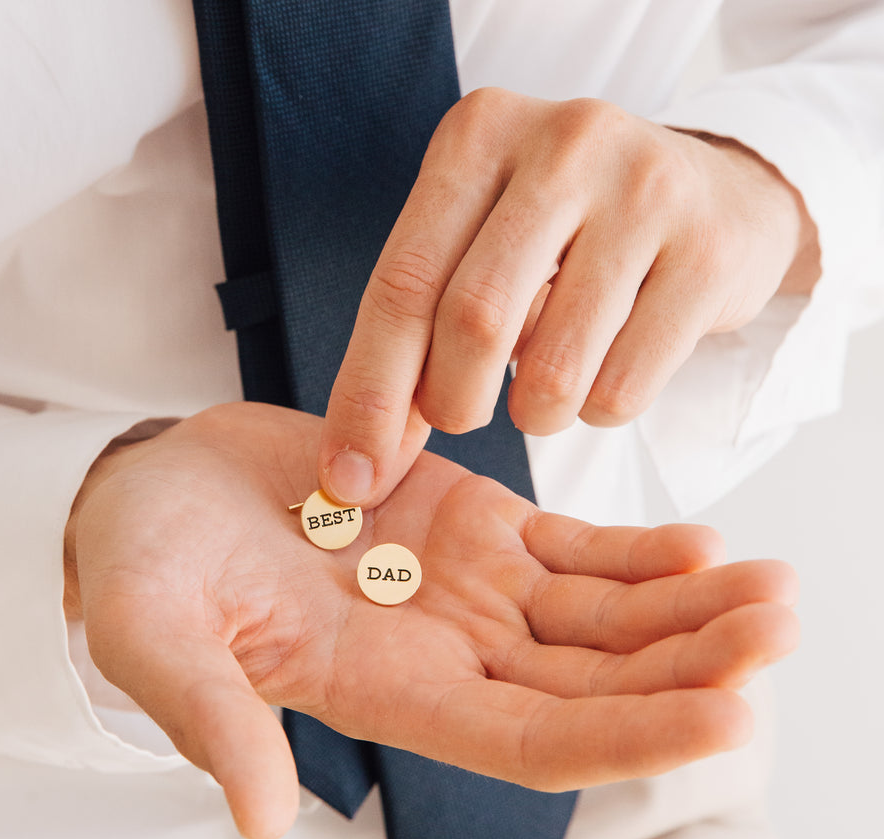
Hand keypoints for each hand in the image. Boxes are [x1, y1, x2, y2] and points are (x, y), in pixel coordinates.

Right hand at [65, 402, 798, 838]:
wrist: (159, 494)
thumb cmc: (142, 569)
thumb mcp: (152, 637)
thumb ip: (208, 715)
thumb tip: (256, 817)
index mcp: (382, 692)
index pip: (529, 741)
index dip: (628, 737)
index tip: (727, 714)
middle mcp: (443, 653)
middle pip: (592, 683)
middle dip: (691, 666)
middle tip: (779, 627)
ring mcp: (464, 590)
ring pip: (600, 619)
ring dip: (688, 610)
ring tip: (772, 588)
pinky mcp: (467, 525)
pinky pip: (572, 551)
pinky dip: (638, 554)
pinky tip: (700, 546)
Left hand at [318, 90, 819, 506]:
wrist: (717, 196)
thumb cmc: (571, 233)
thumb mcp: (482, 245)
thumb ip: (420, 330)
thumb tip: (360, 457)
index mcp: (480, 136)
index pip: (403, 283)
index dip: (368, 393)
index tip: (349, 474)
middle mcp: (563, 144)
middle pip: (474, 320)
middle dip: (452, 404)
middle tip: (461, 418)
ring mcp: (646, 191)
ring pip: (553, 368)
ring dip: (533, 415)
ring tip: (542, 391)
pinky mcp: (710, 252)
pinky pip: (623, 387)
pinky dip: (597, 412)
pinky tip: (603, 373)